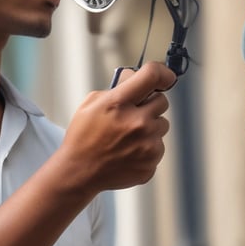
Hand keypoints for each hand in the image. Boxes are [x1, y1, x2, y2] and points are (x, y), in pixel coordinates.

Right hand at [57, 61, 176, 193]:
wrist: (79, 172)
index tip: (165, 77)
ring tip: (128, 136)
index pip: (152, 76)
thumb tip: (135, 76)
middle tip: (134, 113)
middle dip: (149, 104)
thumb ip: (117, 88)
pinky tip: (129, 151)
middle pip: (162, 102)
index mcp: (119, 104)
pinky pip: (158, 146)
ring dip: (150, 127)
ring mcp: (146, 145)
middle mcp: (137, 123)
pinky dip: (147, 147)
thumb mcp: (91, 103)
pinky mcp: (151, 162)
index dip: (162, 72)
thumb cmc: (83, 137)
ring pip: (162, 125)